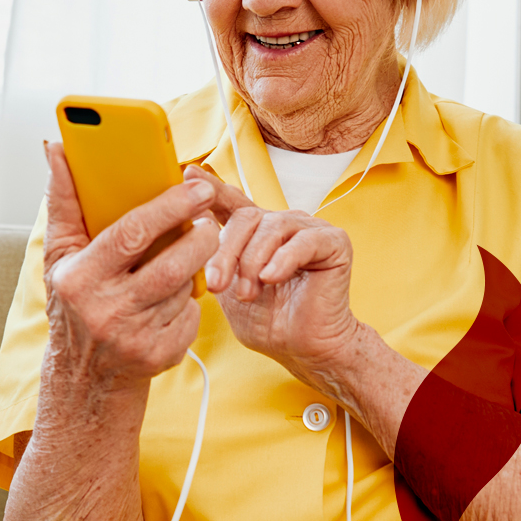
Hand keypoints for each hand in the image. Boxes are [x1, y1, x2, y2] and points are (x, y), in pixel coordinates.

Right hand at [43, 142, 219, 395]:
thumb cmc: (75, 300)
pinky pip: (192, 316)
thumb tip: (56, 149)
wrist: (84, 374)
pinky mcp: (160, 356)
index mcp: (80, 277)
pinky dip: (190, 302)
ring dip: (194, 268)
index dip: (170, 207)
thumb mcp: (60, 254)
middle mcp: (106, 310)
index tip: (197, 186)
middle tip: (209, 220)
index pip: (132, 233)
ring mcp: (135, 337)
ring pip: (186, 288)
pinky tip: (175, 297)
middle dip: (201, 238)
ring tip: (188, 256)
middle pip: (172, 265)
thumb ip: (63, 200)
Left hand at [184, 164, 360, 384]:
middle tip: (217, 285)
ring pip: (271, 227)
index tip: (187, 173)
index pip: (231, 202)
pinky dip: (283, 259)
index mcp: (257, 232)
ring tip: (248, 293)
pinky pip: (303, 240)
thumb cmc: (268, 321)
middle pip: (246, 217)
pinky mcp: (333, 242)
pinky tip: (272, 277)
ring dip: (253, 261)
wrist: (302, 347)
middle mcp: (282, 224)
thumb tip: (188, 233)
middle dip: (226, 251)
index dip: (210, 187)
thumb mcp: (228, 288)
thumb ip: (212, 260)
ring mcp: (309, 230)